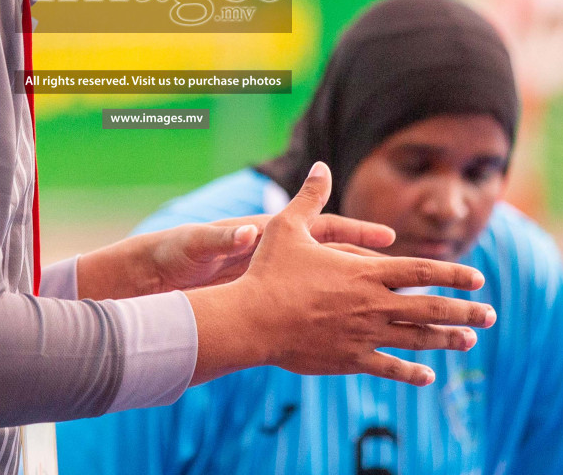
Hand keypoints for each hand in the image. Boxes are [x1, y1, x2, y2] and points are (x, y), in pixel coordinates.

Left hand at [78, 211, 397, 299]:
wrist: (153, 276)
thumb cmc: (173, 254)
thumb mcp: (197, 245)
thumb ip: (223, 237)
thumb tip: (247, 231)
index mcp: (263, 232)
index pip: (319, 228)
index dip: (354, 234)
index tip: (386, 239)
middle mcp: (272, 251)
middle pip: (331, 257)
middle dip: (368, 266)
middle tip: (410, 275)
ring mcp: (271, 276)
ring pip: (325, 286)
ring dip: (357, 294)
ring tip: (395, 309)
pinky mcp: (261, 299)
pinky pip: (304, 309)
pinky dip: (328, 319)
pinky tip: (354, 335)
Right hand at [186, 162, 493, 386]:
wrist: (252, 319)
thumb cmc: (268, 271)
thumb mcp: (288, 225)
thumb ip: (310, 197)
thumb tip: (320, 165)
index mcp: (365, 271)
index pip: (420, 270)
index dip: (452, 273)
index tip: (477, 277)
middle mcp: (372, 304)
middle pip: (429, 307)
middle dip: (464, 311)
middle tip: (491, 315)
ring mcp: (363, 334)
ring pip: (416, 339)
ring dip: (446, 339)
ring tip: (470, 341)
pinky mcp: (348, 358)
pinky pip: (388, 367)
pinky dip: (410, 372)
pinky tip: (428, 376)